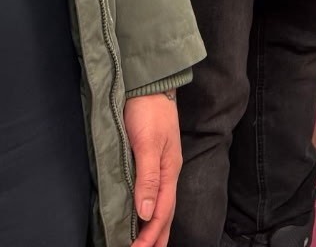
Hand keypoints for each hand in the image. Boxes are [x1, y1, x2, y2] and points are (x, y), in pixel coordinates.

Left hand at [125, 91, 180, 246]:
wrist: (150, 85)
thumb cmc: (147, 111)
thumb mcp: (147, 144)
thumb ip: (147, 178)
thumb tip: (147, 213)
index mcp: (169, 172)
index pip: (161, 213)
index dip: (149, 236)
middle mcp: (168, 173)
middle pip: (166, 214)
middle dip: (156, 238)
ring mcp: (162, 167)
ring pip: (162, 206)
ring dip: (155, 229)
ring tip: (148, 244)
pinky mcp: (153, 161)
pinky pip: (155, 195)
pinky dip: (152, 213)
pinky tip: (146, 217)